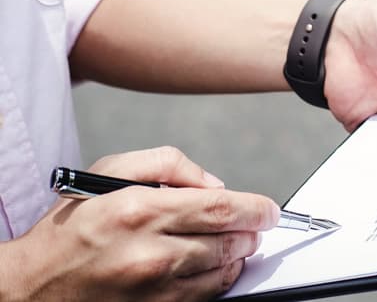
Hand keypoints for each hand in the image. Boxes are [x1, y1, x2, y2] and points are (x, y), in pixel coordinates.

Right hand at [2, 147, 278, 300]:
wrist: (32, 286)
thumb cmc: (73, 227)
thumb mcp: (112, 172)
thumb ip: (169, 164)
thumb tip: (214, 183)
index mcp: (140, 210)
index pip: (220, 207)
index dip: (255, 208)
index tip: (268, 210)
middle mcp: (148, 252)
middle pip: (228, 241)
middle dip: (250, 232)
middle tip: (255, 225)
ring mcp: (151, 290)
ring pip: (221, 273)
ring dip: (237, 257)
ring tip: (233, 244)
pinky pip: (203, 298)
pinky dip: (216, 282)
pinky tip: (210, 268)